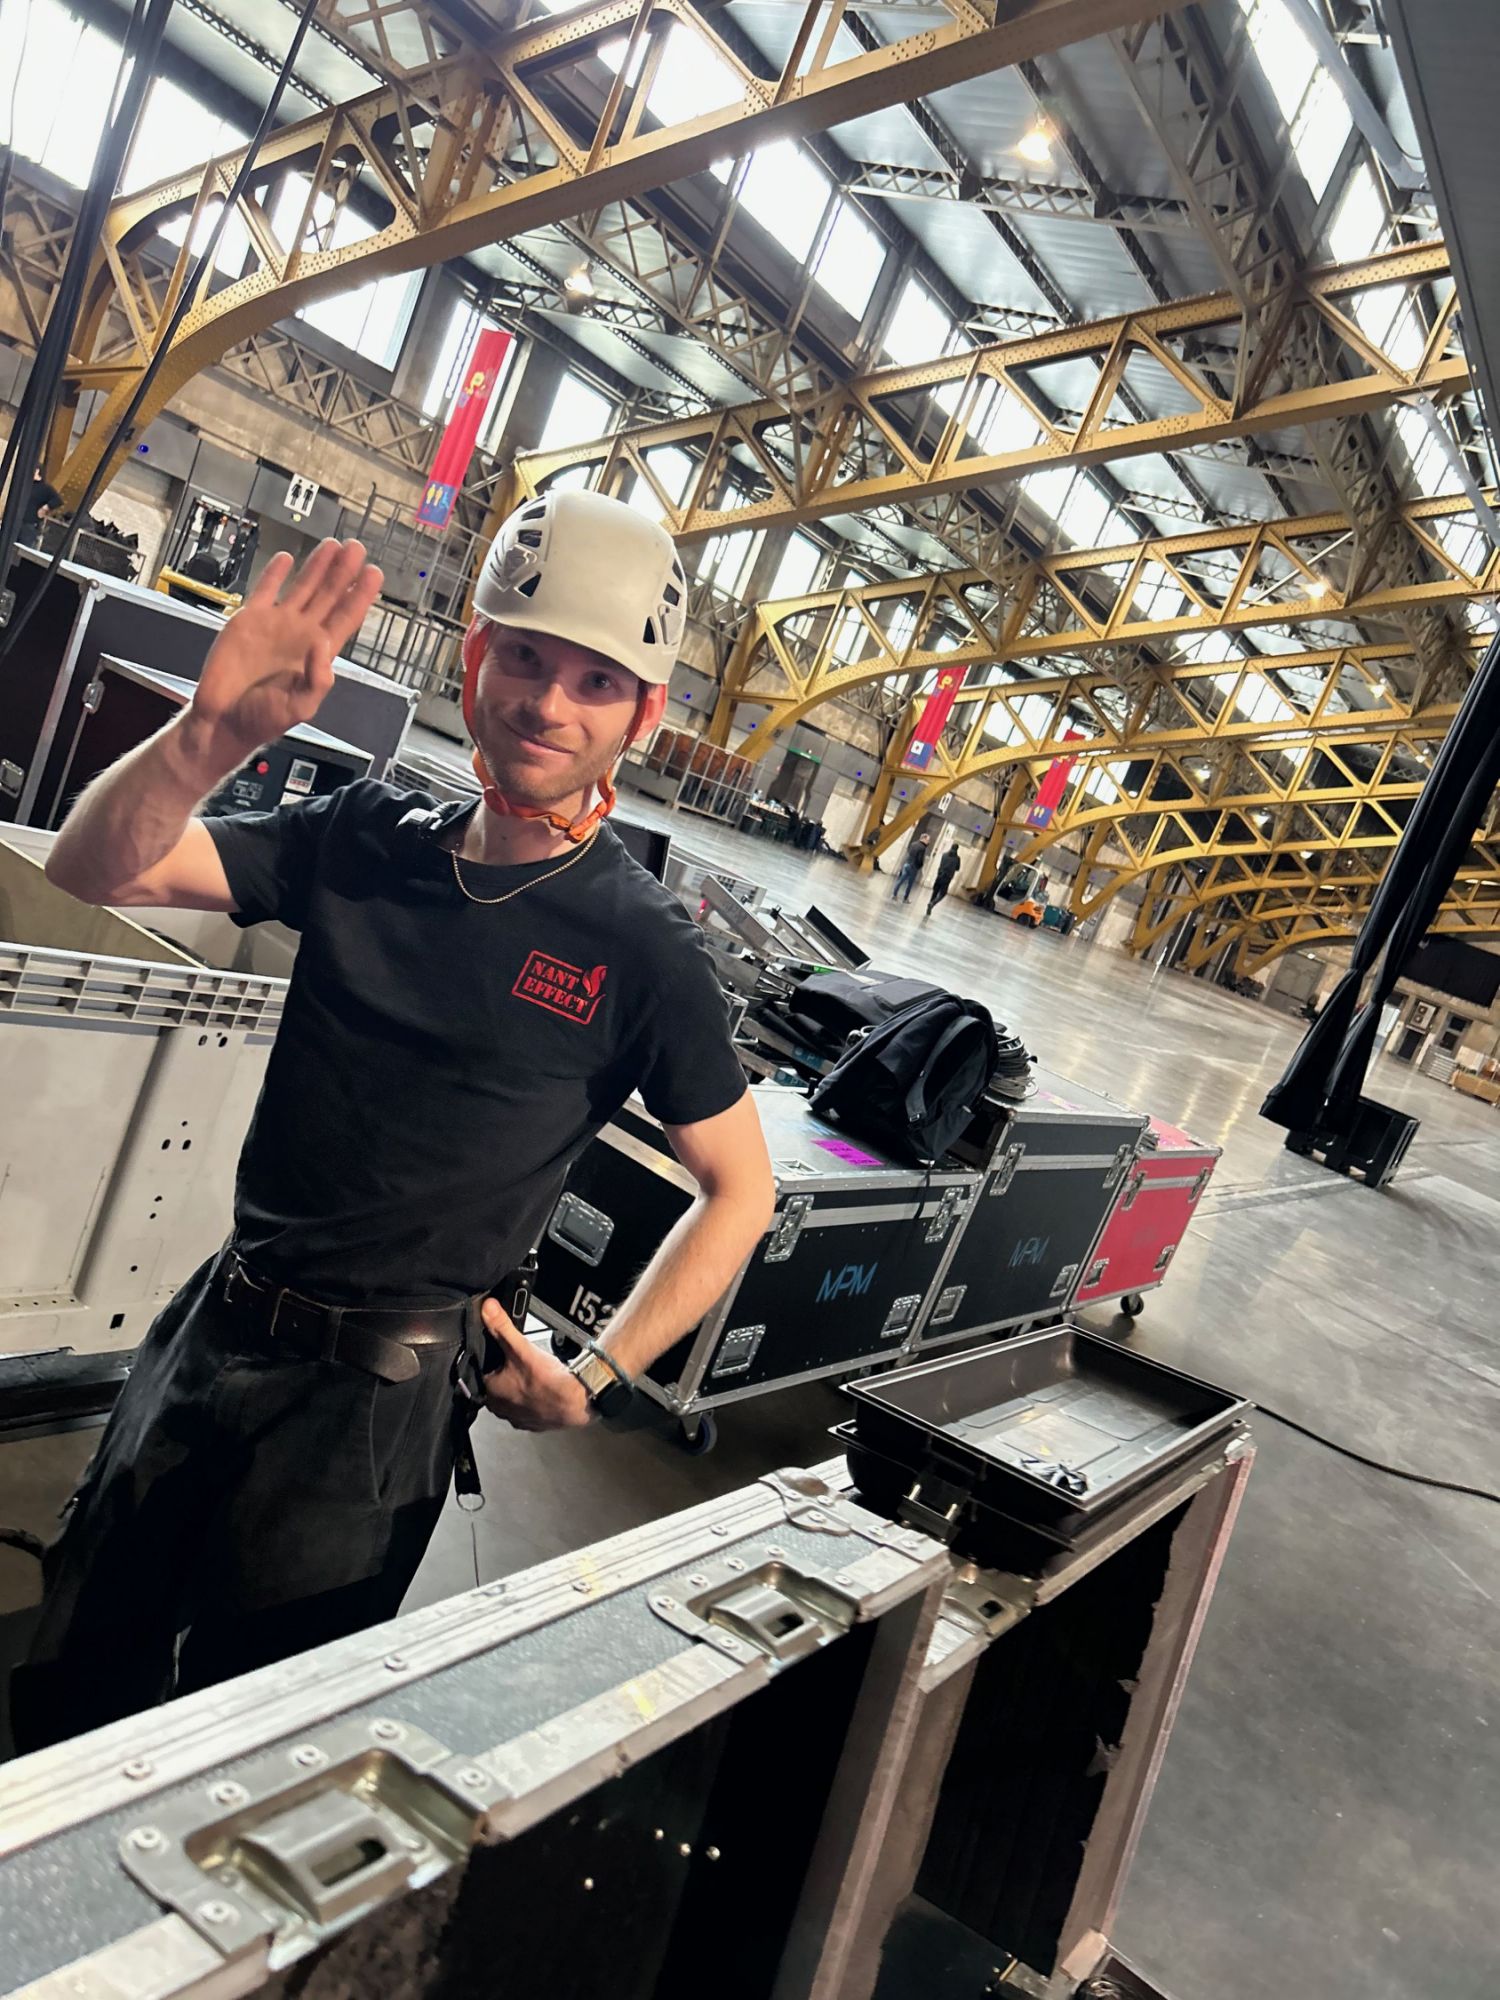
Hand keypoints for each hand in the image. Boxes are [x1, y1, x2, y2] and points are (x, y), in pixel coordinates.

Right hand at [187, 540, 383, 762]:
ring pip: (303, 587)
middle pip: (329, 596)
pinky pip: (265, 590)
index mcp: (318, 654)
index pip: (346, 618)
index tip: (374, 574)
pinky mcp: (248, 620)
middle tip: (357, 548)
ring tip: (333, 545)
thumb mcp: (300, 706)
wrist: (223, 720)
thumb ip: (318, 679)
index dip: (360, 596)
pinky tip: (286, 557)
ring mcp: (276, 624)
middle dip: (344, 572)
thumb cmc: (263, 719)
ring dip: (318, 567)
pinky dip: (274, 573)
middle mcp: (301, 634)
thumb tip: (324, 643)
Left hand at [480, 1298, 591, 1431]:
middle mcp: (500, 1410)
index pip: (481, 1372)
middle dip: (506, 1374)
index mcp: (490, 1392)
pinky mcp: (533, 1424)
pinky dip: (533, 1400)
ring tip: (532, 1376)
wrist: (575, 1402)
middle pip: (497, 1386)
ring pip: (512, 1398)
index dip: (492, 1361)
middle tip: (520, 1363)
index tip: (503, 1355)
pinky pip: (527, 1410)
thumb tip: (487, 1309)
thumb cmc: (547, 1381)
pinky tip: (542, 1390)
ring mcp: (517, 1419)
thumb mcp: (520, 1347)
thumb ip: (501, 1326)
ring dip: (519, 1388)